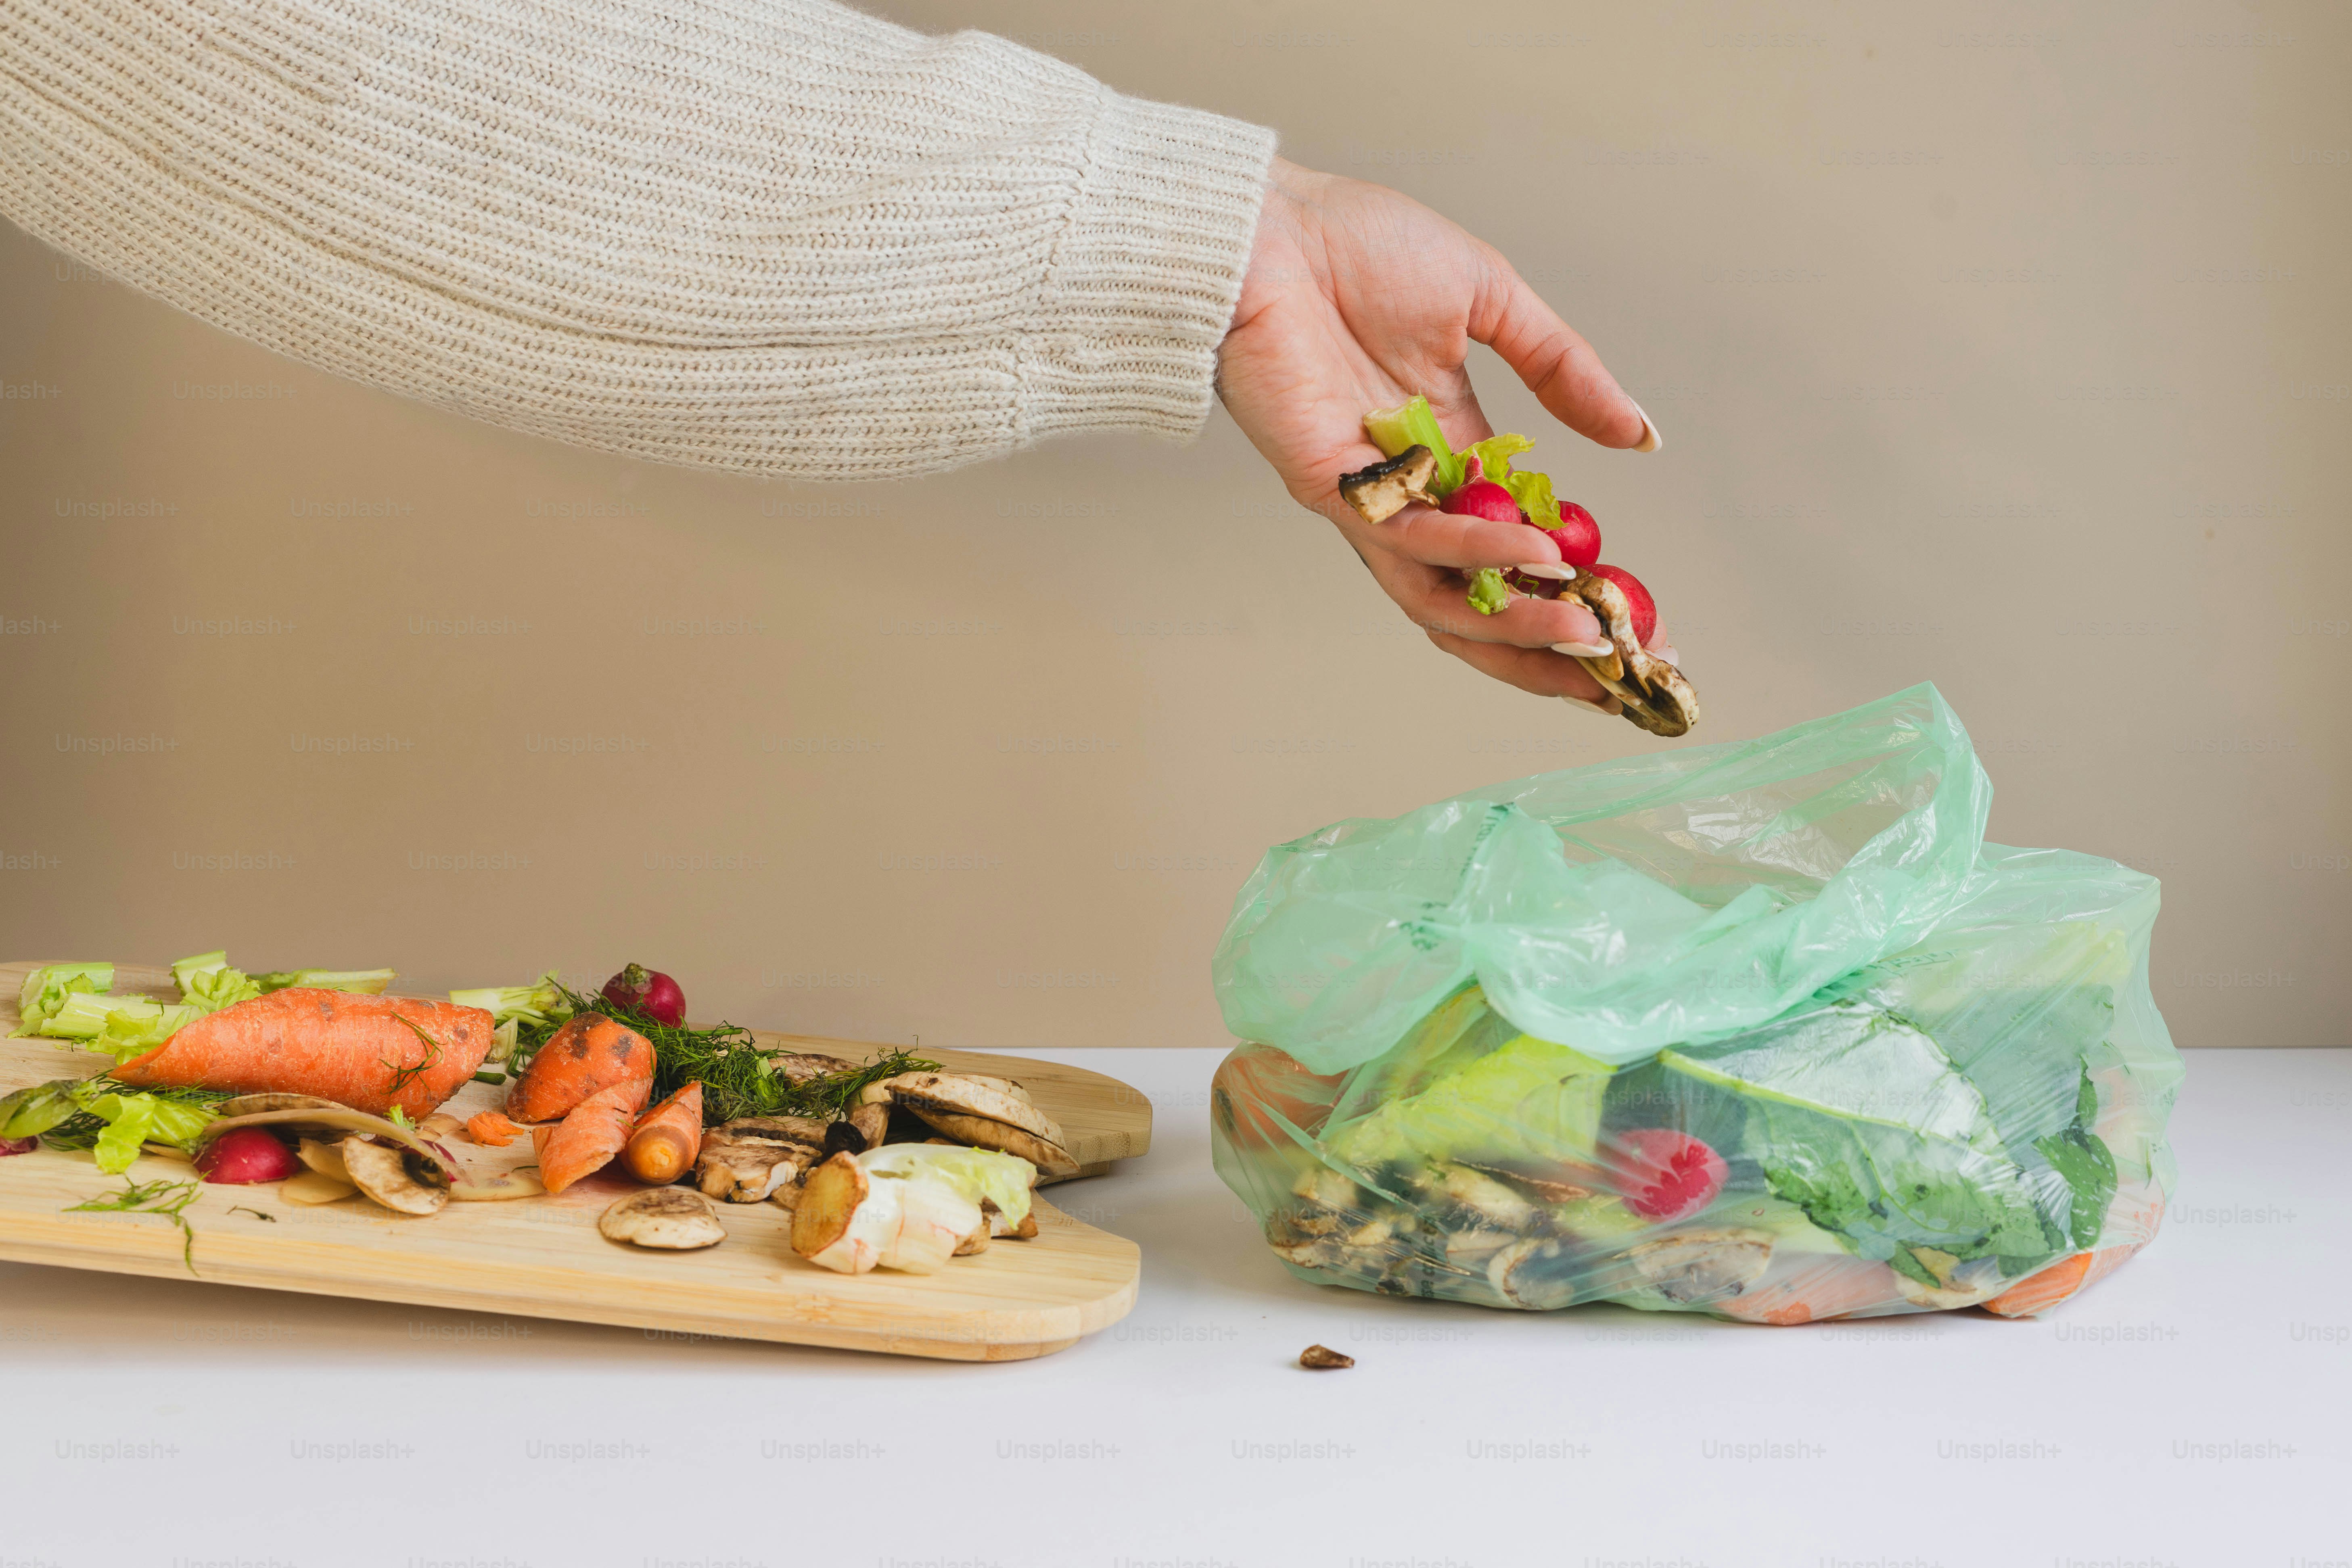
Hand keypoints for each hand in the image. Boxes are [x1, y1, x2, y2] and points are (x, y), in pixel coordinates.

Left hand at [1218, 157, 1665, 707]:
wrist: (1267, 230)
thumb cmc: (1357, 248)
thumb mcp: (1491, 301)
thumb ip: (1563, 370)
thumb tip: (1640, 435)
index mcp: (1453, 454)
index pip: (1521, 551)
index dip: (1578, 592)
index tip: (1642, 623)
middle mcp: (1412, 492)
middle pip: (1483, 602)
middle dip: (1553, 645)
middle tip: (1624, 662)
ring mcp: (1367, 499)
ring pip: (1442, 598)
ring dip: (1518, 621)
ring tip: (1584, 631)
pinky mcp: (1326, 487)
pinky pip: (1405, 538)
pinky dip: (1470, 552)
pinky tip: (1528, 553)